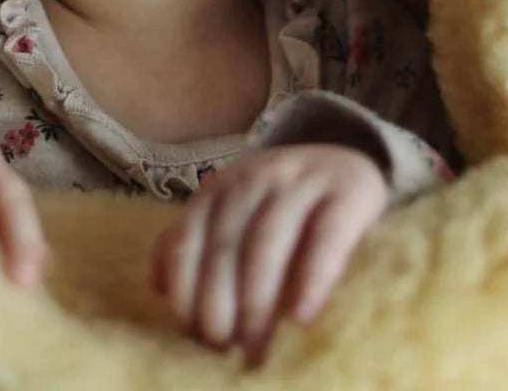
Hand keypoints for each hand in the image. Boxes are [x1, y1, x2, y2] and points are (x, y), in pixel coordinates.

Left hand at [150, 143, 387, 364]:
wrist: (348, 160)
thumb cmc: (283, 203)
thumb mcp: (235, 211)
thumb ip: (196, 240)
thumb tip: (158, 288)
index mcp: (219, 187)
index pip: (187, 238)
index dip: (185, 289)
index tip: (190, 334)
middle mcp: (253, 177)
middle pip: (225, 243)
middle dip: (217, 301)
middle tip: (221, 348)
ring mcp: (299, 181)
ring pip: (267, 240)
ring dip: (255, 299)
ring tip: (255, 348)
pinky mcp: (347, 192)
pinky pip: (326, 237)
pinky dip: (312, 278)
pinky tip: (301, 317)